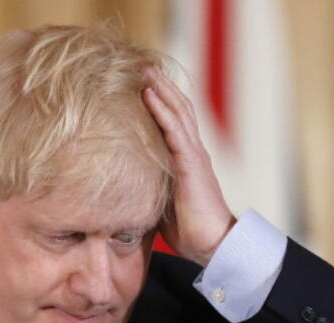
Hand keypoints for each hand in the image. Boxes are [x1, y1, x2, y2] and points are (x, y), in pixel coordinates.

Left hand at [141, 68, 235, 265]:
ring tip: (146, 70)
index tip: (145, 85)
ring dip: (161, 89)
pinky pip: (175, 132)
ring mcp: (193, 156)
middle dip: (162, 87)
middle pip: (178, 110)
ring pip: (178, 113)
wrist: (212, 244)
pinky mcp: (191, 165)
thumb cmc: (189, 229)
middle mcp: (192, 152)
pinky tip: (149, 96)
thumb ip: (148, 187)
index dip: (163, 103)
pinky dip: (161, 111)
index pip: (175, 123)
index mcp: (186, 161)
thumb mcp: (161, 202)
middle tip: (145, 66)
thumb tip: (121, 187)